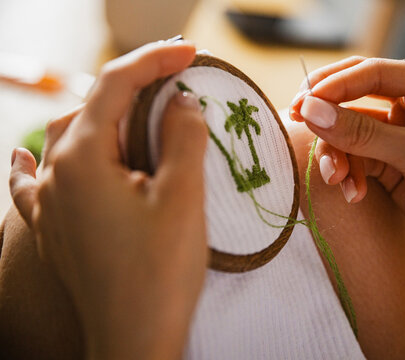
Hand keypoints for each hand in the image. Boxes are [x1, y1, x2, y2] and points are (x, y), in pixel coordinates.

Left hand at [9, 41, 207, 358]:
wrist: (133, 341)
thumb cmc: (160, 273)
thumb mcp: (184, 197)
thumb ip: (182, 136)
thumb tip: (180, 100)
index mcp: (83, 159)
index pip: (116, 86)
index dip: (155, 60)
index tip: (189, 52)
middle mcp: (55, 175)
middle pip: (92, 110)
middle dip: (135, 88)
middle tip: (176, 85)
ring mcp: (49, 203)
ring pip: (68, 140)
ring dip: (104, 120)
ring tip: (138, 116)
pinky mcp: (54, 229)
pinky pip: (33, 182)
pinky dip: (33, 162)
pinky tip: (21, 155)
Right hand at [290, 56, 404, 265]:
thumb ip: (362, 132)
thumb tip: (311, 110)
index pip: (375, 72)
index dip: (336, 84)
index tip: (305, 102)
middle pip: (357, 95)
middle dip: (329, 113)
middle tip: (298, 120)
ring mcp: (402, 133)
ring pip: (351, 130)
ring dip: (338, 154)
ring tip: (337, 179)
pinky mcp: (391, 161)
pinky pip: (355, 156)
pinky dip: (349, 173)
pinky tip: (354, 192)